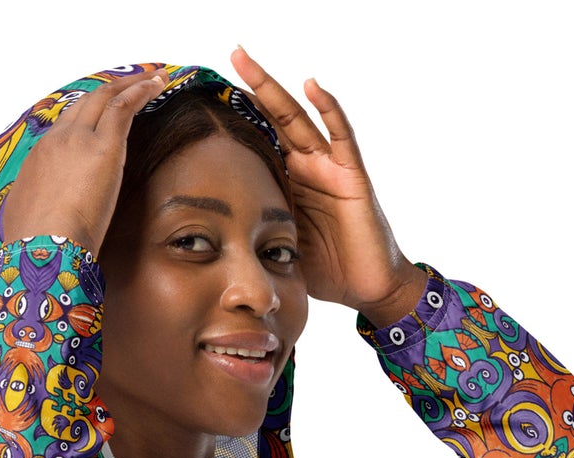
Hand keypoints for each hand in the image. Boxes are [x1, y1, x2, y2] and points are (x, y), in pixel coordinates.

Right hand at [0, 71, 167, 258]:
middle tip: (129, 85)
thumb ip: (40, 212)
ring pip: (105, 97)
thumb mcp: (28, 223)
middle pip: (84, 105)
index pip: (65, 128)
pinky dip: (141, 90)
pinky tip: (157, 83)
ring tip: (151, 78)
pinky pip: (124, 106)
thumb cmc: (33, 249)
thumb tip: (45, 221)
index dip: (86, 117)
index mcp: (39, 159)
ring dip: (129, 85)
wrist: (40, 250)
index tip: (101, 115)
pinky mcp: (103, 147)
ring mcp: (78, 140)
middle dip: (108, 92)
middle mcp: (56, 141)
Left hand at [228, 46, 424, 319]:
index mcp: (287, 181)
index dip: (238, 118)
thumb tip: (210, 233)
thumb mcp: (278, 247)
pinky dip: (329, 109)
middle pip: (276, 117)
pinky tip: (312, 86)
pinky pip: (341, 137)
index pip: (259, 139)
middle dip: (253, 86)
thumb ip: (255, 229)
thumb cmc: (326, 269)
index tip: (208, 96)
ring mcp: (329, 167)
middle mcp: (307, 166)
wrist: (365, 288)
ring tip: (248, 62)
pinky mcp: (352, 176)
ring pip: (299, 118)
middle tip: (231, 54)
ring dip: (275, 89)